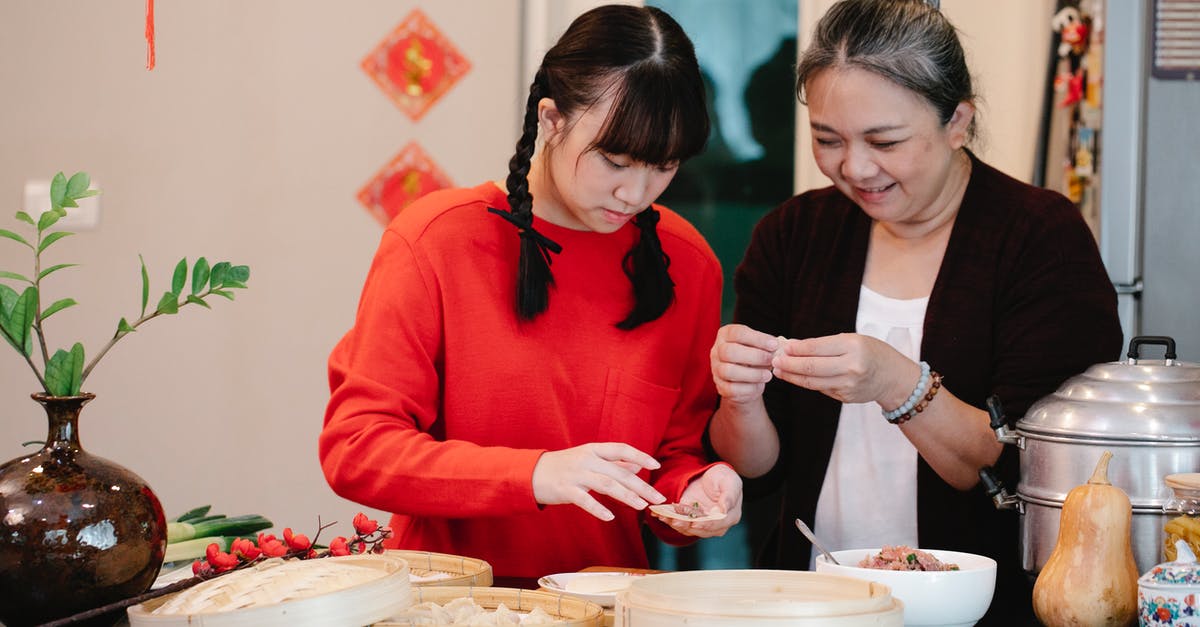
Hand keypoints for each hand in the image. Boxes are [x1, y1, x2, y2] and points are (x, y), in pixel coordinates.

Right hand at [532, 443, 665, 521]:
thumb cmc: (564, 466)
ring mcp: (575, 474)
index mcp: (593, 450)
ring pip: (607, 485)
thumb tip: (638, 464)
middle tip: (658, 498)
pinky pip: (585, 500)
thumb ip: (614, 462)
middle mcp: (586, 459)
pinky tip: (610, 517)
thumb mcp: (589, 459)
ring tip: (642, 507)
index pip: (621, 449)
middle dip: (641, 486)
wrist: (531, 473)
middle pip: (619, 472)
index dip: (640, 456)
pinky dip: (598, 509)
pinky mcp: (565, 490)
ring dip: (627, 496)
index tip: (656, 466)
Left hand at [651, 464, 742, 537]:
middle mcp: (717, 524)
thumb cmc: (723, 478)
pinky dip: (670, 519)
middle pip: (701, 529)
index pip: (718, 524)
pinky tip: (661, 514)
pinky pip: (680, 523)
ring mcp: (703, 524)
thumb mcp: (730, 482)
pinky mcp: (690, 521)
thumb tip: (724, 510)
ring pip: (689, 528)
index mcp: (731, 516)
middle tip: (675, 520)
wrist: (710, 477)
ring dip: (676, 523)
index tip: (694, 523)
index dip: (706, 524)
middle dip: (686, 525)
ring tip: (664, 516)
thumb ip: (729, 496)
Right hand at [710, 324, 779, 403]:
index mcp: (725, 335)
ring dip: (752, 373)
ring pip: (729, 371)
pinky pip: (732, 388)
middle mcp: (716, 351)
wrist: (746, 381)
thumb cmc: (754, 359)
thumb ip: (768, 346)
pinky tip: (759, 385)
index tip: (774, 345)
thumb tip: (779, 348)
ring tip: (768, 375)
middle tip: (771, 360)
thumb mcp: (760, 348)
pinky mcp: (720, 386)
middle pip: (730, 351)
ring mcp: (716, 369)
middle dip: (754, 356)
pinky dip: (749, 388)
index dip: (757, 338)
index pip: (738, 333)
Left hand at [772, 333, 918, 406]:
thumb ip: (824, 344)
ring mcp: (849, 385)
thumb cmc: (870, 352)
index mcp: (854, 347)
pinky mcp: (845, 398)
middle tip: (773, 360)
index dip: (797, 349)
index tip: (782, 347)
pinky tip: (795, 377)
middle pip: (812, 367)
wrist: (892, 377)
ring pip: (812, 382)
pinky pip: (821, 389)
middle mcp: (851, 367)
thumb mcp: (852, 340)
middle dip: (789, 364)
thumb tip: (793, 346)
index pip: (817, 348)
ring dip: (792, 376)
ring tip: (778, 371)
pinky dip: (806, 383)